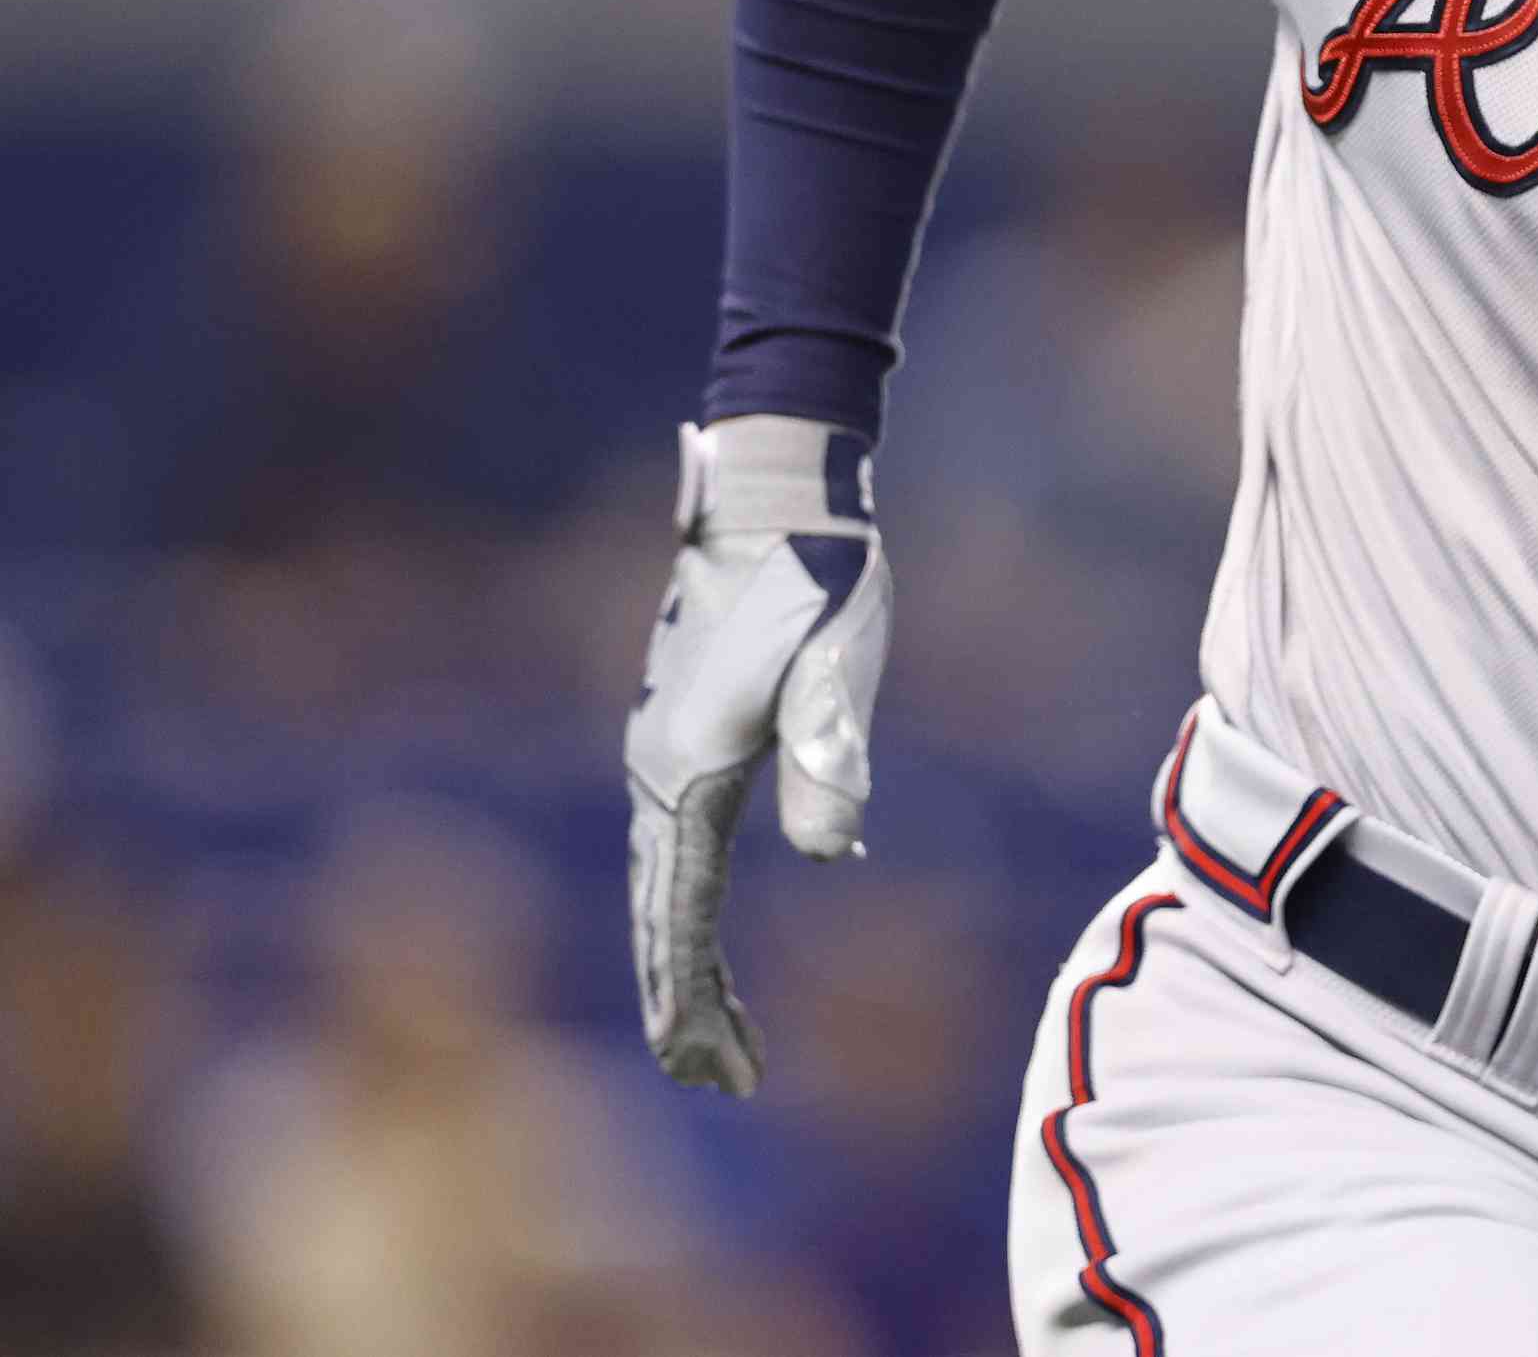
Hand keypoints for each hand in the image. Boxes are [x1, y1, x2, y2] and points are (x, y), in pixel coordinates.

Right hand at [620, 416, 890, 1093]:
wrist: (774, 495)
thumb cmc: (818, 577)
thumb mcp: (840, 665)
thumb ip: (834, 754)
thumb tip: (836, 856)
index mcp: (687, 773)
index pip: (681, 917)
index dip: (695, 1000)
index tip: (714, 1074)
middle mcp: (657, 772)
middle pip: (661, 917)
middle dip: (687, 1005)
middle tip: (724, 1082)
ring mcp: (664, 752)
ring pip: (665, 886)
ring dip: (687, 964)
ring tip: (719, 1036)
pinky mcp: (688, 733)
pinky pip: (682, 848)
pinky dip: (692, 907)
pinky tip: (715, 935)